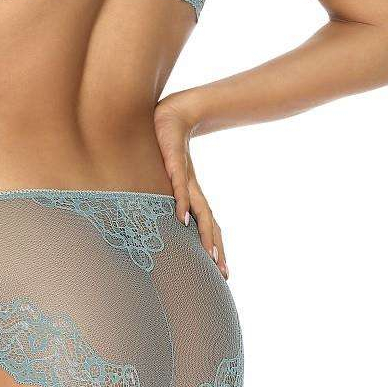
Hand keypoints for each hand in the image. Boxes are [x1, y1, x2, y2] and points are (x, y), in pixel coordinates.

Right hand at [153, 95, 229, 279]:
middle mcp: (193, 189)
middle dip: (216, 249)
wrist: (175, 112)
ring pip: (200, 210)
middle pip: (209, 224)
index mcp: (193, 193)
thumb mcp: (168, 172)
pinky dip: (181, 204)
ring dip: (205, 234)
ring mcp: (185, 177)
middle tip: (223, 274)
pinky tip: (182, 219)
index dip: (214, 246)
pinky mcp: (175, 163)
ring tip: (209, 255)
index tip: (221, 271)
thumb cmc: (169, 144)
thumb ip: (166, 191)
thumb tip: (163, 210)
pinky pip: (179, 187)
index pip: (208, 224)